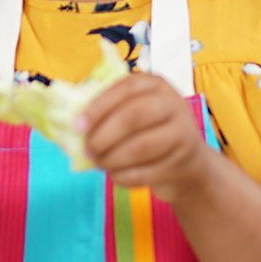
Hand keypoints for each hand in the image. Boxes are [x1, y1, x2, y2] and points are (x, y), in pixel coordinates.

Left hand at [82, 73, 214, 201]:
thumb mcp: (134, 112)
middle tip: (88, 149)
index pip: (125, 89)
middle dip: (103, 136)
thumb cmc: (149, 132)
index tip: (78, 125)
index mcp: (155, 85)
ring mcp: (182, 132)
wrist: (187, 161)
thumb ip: (108, 112)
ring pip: (139, 147)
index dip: (98, 107)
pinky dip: (123, 176)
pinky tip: (115, 175)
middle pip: (133, 117)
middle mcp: (172, 103)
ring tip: (100, 163)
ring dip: (112, 159)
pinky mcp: (183, 160)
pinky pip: (146, 171)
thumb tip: (73, 124)